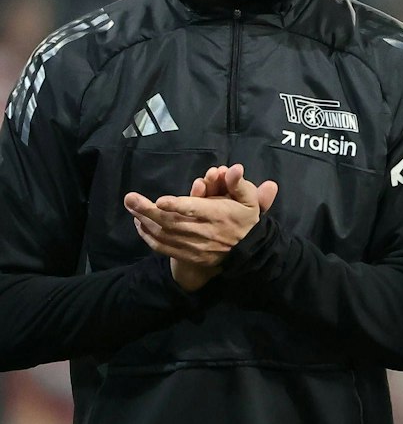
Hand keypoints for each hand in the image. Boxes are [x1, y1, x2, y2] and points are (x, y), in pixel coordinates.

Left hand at [125, 163, 277, 289]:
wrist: (248, 252)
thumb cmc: (245, 220)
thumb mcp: (250, 200)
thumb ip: (240, 184)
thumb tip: (234, 168)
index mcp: (219, 215)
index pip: (196, 210)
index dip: (178, 206)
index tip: (160, 201)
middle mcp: (204, 232)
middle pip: (172, 222)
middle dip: (148, 210)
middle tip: (130, 198)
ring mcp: (194, 246)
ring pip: (164, 234)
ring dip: (145, 220)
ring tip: (131, 206)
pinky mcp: (188, 255)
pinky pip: (163, 247)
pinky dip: (148, 236)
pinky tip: (139, 224)